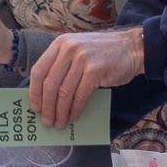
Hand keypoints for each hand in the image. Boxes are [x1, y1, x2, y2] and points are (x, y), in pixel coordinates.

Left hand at [27, 28, 142, 126]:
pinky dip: (75, 110)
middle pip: (49, 84)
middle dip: (46, 107)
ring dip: (60, 112)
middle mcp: (68, 49)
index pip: (38, 70)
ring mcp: (82, 59)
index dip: (34, 92)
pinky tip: (73, 117)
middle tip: (46, 121)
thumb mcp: (78, 49)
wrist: (132, 48)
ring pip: (63, 92)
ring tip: (59, 123)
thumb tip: (46, 94)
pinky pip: (79, 96)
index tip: (34, 107)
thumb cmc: (104, 53)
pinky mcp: (95, 71)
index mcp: (60, 43)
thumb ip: (62, 64)